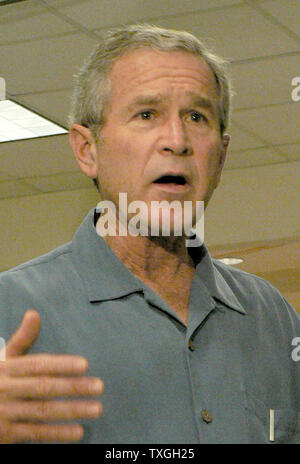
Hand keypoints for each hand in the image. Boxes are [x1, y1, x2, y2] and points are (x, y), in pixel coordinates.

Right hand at [0, 310, 103, 442]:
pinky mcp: (6, 434)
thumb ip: (21, 339)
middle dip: (73, 387)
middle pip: (43, 387)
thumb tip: (34, 313)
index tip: (85, 365)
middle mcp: (5, 389)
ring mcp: (5, 413)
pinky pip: (35, 433)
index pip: (37, 365)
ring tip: (96, 409)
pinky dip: (57, 433)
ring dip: (71, 410)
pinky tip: (78, 431)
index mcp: (6, 369)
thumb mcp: (3, 359)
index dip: (61, 365)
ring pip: (43, 411)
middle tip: (99, 387)